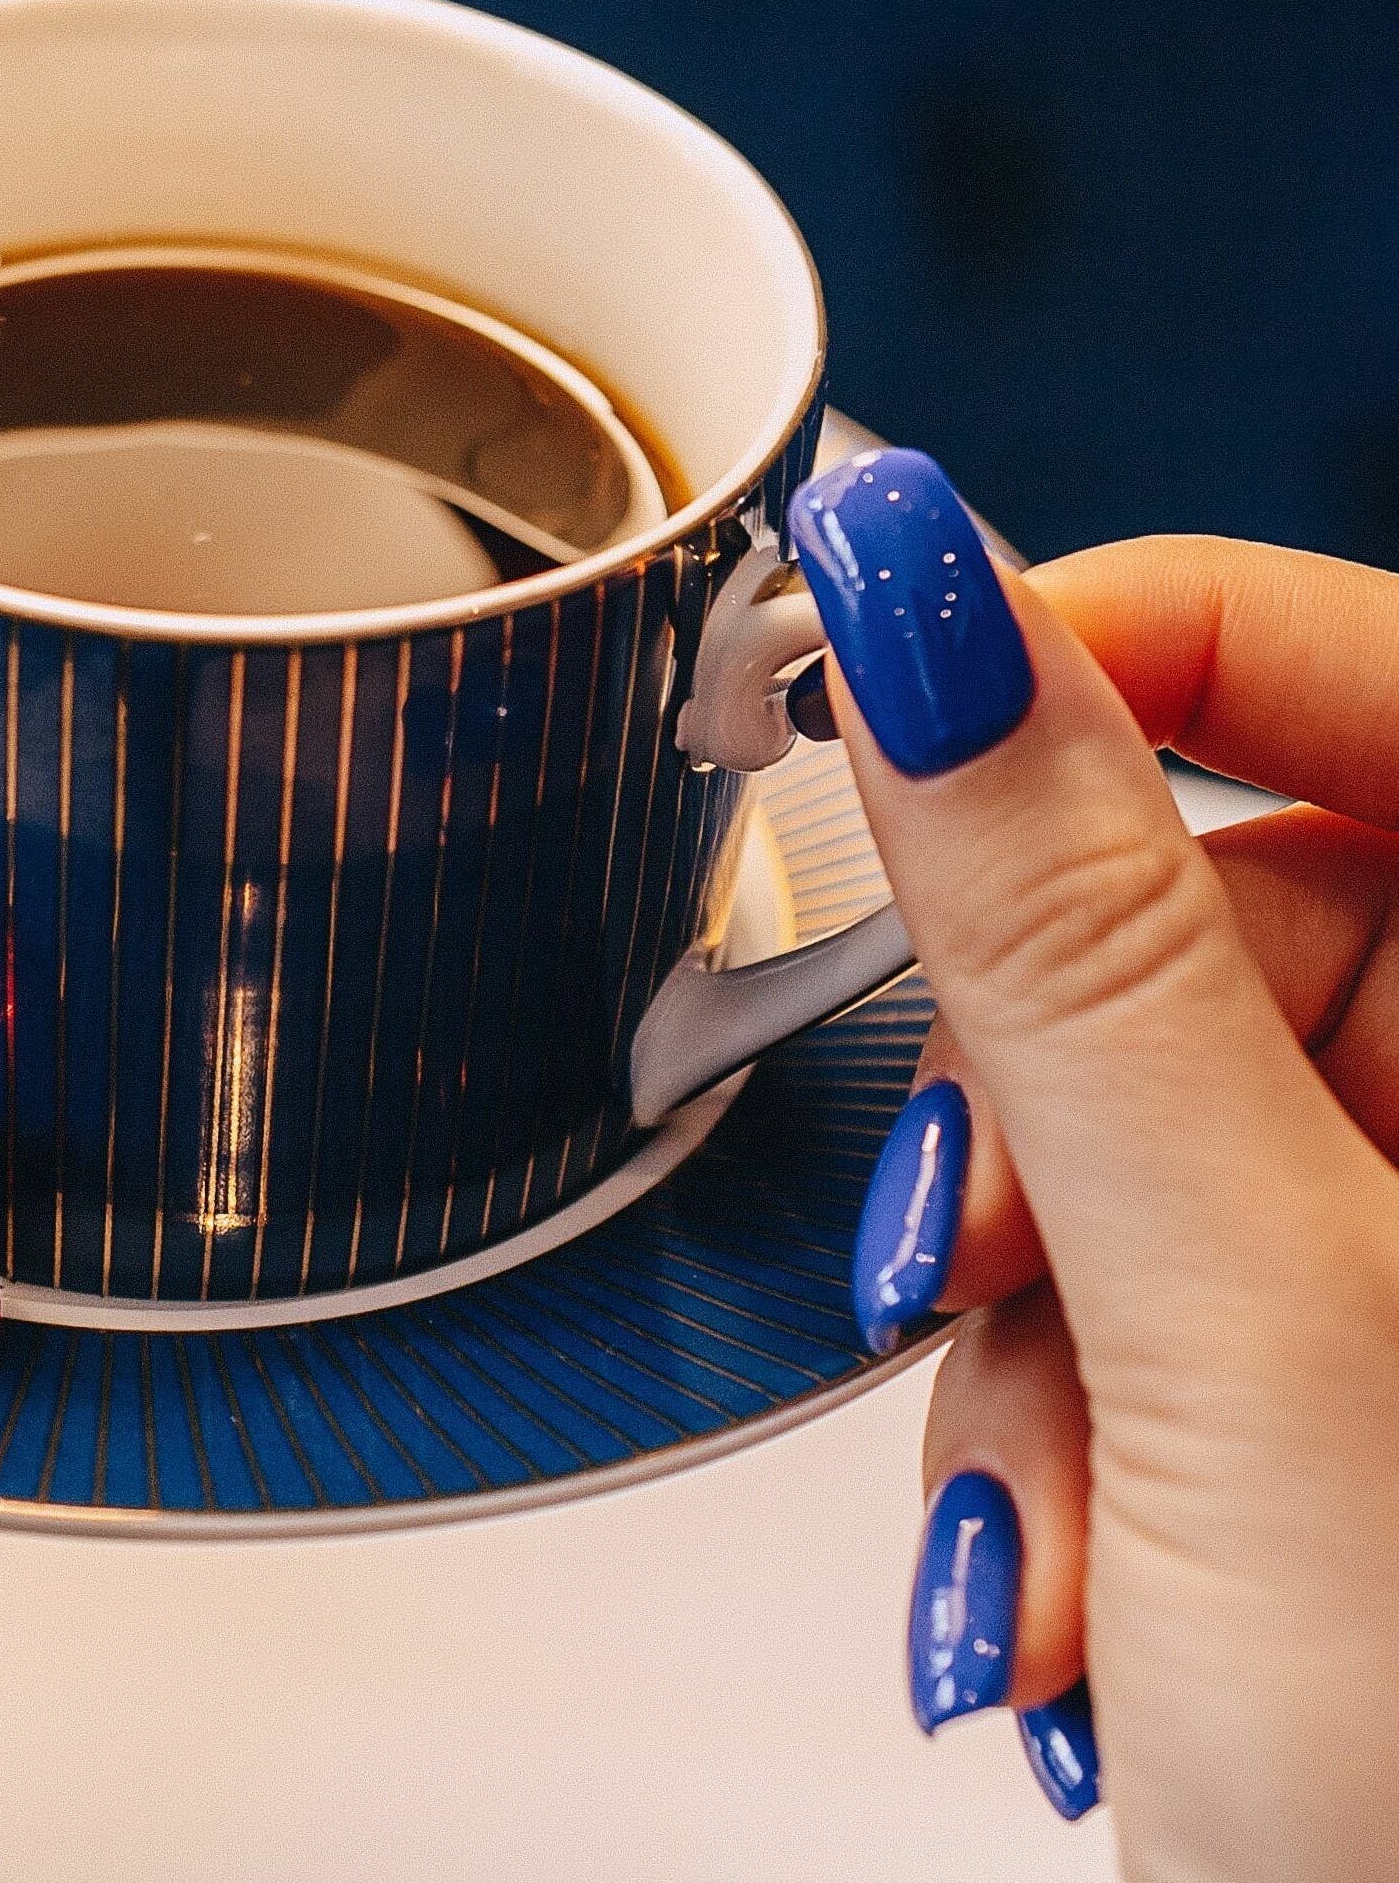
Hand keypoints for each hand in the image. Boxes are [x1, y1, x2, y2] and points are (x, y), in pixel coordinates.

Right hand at [791, 452, 1398, 1875]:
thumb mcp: (1243, 1328)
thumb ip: (1071, 951)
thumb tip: (930, 617)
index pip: (1342, 662)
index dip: (1086, 644)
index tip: (848, 681)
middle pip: (1201, 927)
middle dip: (1035, 1130)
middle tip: (961, 1272)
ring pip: (1130, 1128)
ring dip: (1026, 1325)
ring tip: (1061, 1530)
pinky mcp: (1343, 1357)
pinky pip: (1133, 1269)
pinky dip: (1057, 1414)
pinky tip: (1088, 1575)